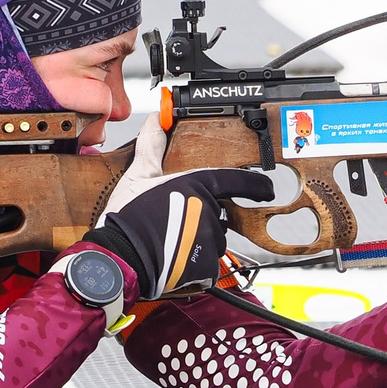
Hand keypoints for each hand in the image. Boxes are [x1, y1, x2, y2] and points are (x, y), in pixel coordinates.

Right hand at [84, 160, 274, 298]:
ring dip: (199, 239)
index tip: (266, 189)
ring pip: (214, 239)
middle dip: (203, 217)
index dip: (257, 186)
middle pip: (219, 214)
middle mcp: (210, 212)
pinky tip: (174, 257)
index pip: (239, 182)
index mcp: (198, 186)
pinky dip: (195, 262)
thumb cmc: (128, 217)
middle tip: (176, 221)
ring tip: (171, 239)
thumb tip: (154, 121)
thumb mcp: (138, 175)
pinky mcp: (207, 266)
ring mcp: (210, 240)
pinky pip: (208, 263)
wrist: (121, 256)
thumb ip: (152, 147)